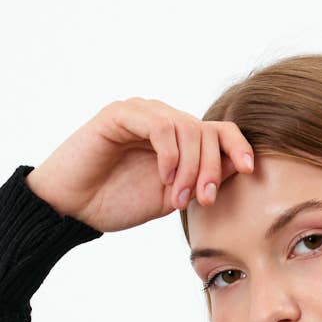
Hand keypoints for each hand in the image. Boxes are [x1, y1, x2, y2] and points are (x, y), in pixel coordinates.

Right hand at [24, 97, 254, 233]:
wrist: (72, 207)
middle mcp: (161, 121)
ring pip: (186, 127)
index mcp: (176, 141)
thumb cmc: (115, 202)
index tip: (249, 170)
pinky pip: (159, 125)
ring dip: (190, 166)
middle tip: (205, 199)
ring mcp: (141, 114)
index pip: (217, 131)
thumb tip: (237, 169)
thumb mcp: (169, 197)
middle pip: (206, 130)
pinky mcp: (119, 115)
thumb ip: (198, 182)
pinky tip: (164, 177)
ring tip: (178, 196)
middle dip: (212, 167)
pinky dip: (169, 154)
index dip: (238, 145)